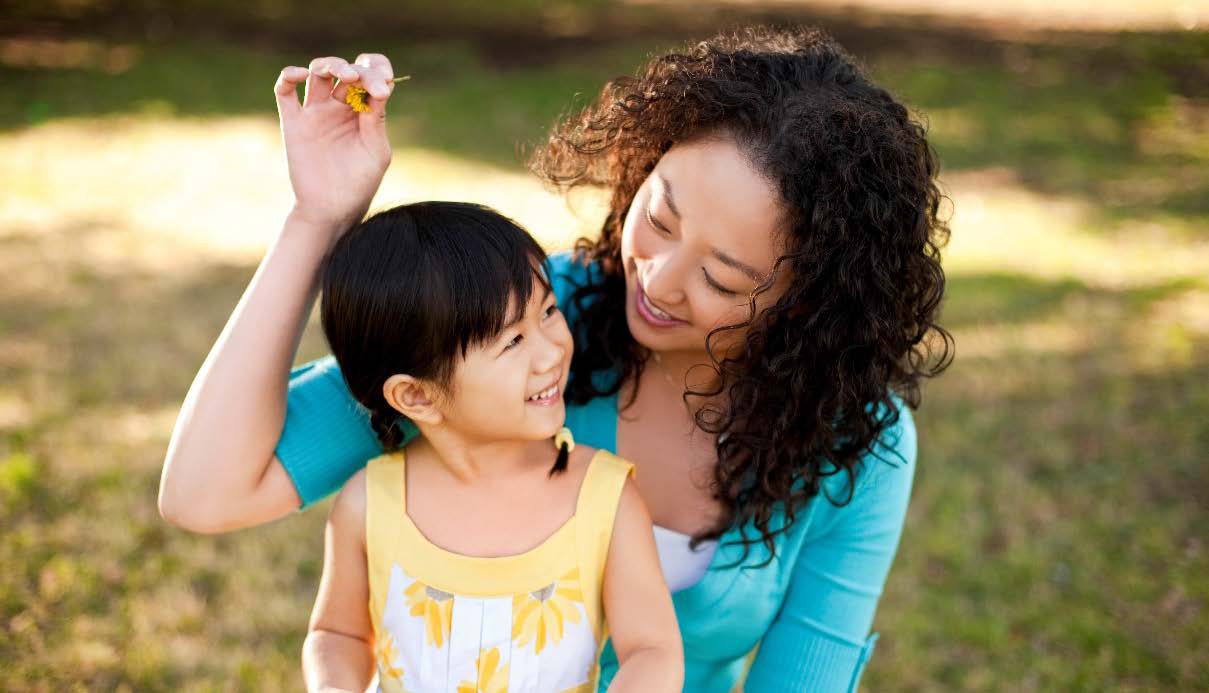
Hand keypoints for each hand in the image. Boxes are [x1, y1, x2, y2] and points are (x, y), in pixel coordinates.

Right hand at [274, 54, 397, 235]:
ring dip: (330, 65)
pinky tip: (301, 75)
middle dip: (358, 71)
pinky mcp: (293, 122)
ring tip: (346, 76)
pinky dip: (289, 76)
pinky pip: (284, 91)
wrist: (332, 210)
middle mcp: (339, 106)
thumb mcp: (376, 151)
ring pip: (317, 72)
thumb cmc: (360, 183)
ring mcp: (315, 112)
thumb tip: (381, 89)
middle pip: (346, 70)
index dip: (377, 69)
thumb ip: (376, 120)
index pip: (370, 74)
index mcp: (364, 110)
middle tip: (367, 85)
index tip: (384, 83)